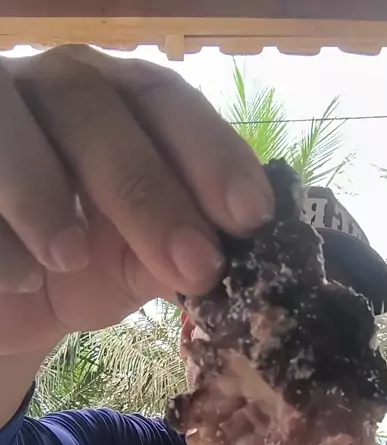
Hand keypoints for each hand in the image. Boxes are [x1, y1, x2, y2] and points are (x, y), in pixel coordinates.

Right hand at [0, 45, 272, 354]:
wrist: (5, 298)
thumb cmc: (77, 270)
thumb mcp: (136, 266)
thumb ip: (173, 253)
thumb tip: (216, 259)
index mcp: (117, 104)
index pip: (165, 102)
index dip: (210, 153)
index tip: (249, 216)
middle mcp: (53, 91)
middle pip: (93, 108)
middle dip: (146, 189)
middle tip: (191, 264)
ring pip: (7, 121)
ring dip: (41, 192)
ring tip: (68, 259)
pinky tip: (19, 280)